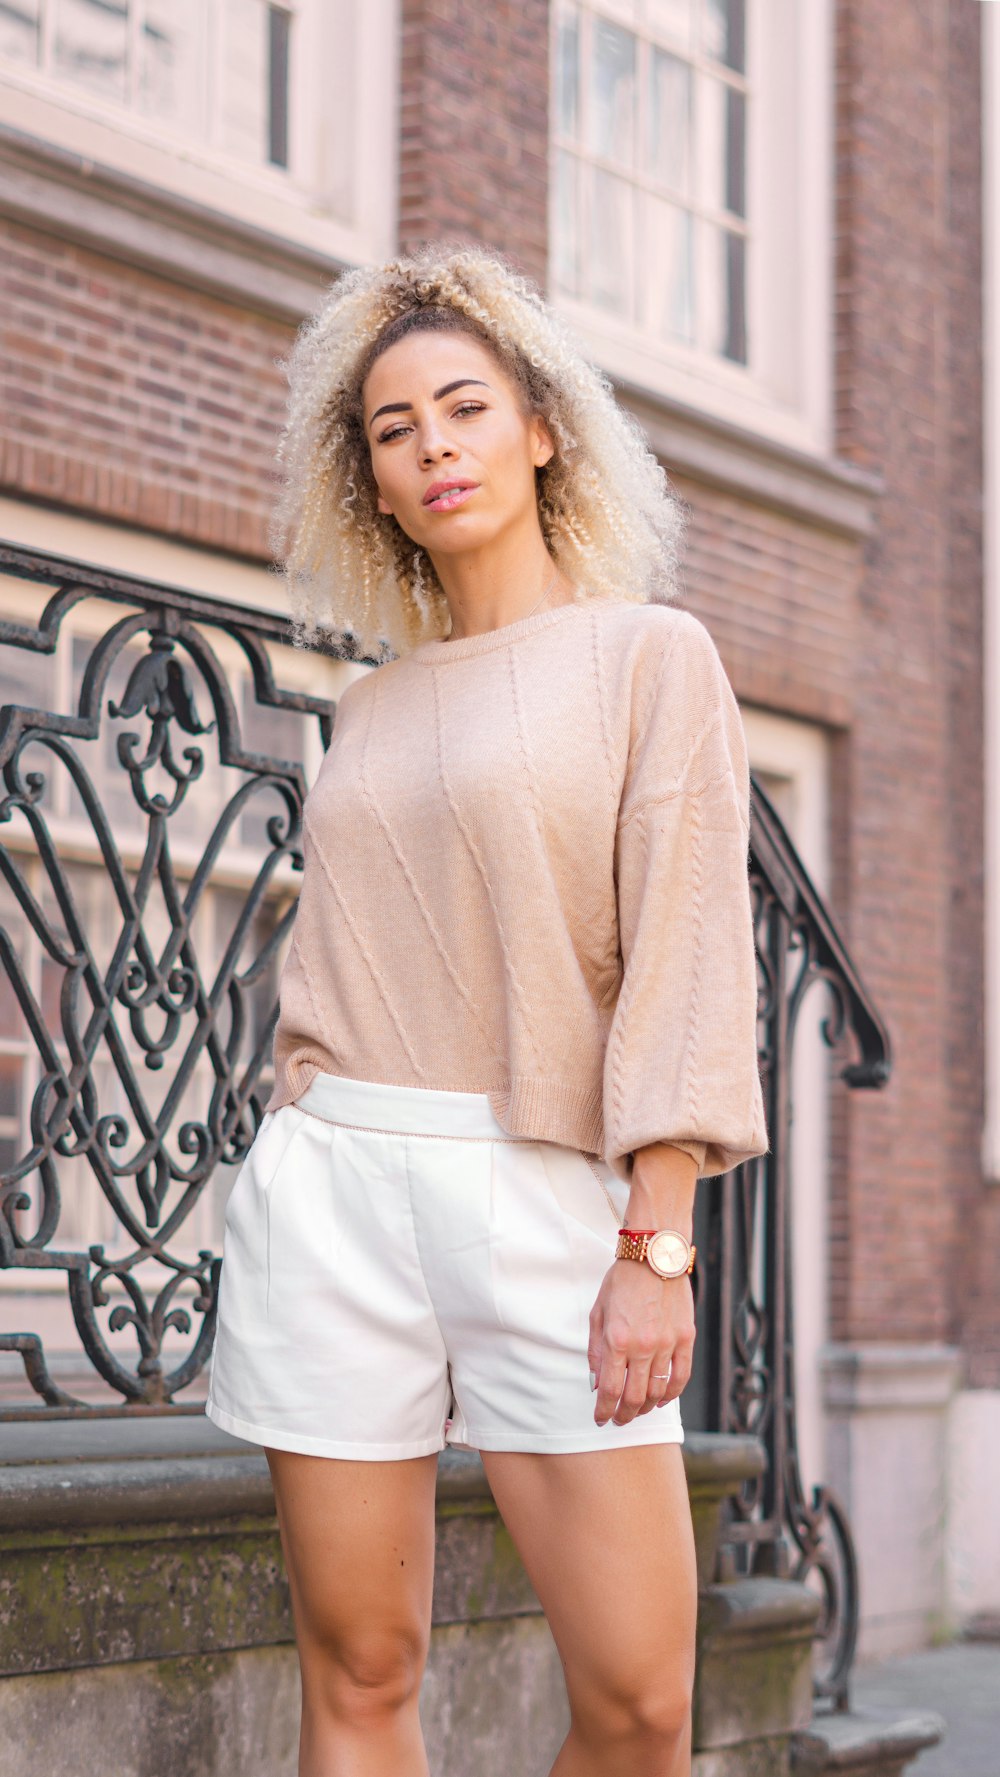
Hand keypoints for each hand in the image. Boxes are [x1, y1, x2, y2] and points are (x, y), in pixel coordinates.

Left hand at [588, 1258, 695, 1426]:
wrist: (654, 1255)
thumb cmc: (622, 1281)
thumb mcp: (598, 1313)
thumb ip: (596, 1351)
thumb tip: (597, 1384)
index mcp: (617, 1339)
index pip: (610, 1390)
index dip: (604, 1410)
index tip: (601, 1419)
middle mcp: (643, 1346)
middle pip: (634, 1397)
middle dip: (624, 1415)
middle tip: (618, 1420)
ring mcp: (667, 1343)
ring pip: (658, 1391)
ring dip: (645, 1407)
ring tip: (637, 1411)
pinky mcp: (686, 1338)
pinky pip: (681, 1376)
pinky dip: (671, 1394)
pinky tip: (661, 1400)